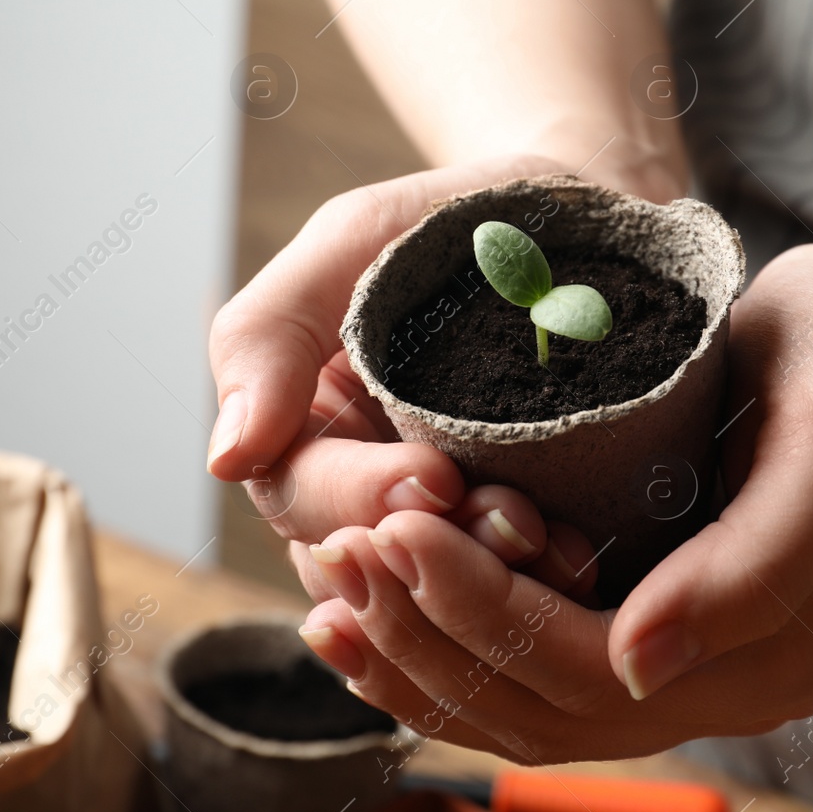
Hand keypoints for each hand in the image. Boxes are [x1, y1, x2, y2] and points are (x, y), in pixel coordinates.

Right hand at [206, 154, 625, 593]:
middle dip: (435, 553)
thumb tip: (226, 459)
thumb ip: (272, 329)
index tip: (437, 479)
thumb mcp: (355, 238)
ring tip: (559, 548)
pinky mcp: (514, 541)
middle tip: (516, 523)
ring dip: (489, 587)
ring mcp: (436, 525)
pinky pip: (504, 596)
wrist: (585, 215)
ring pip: (428, 596)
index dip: (359, 499)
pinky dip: (539, 591)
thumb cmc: (455, 217)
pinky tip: (585, 564)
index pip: (298, 493)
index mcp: (305, 426)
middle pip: (363, 565)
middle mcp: (360, 488)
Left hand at [294, 223, 812, 760]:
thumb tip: (642, 662)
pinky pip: (532, 661)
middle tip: (335, 558)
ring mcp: (682, 652)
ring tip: (325, 590)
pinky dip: (446, 640)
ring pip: (524, 702)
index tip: (394, 528)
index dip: (485, 616)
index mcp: (774, 656)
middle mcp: (722, 677)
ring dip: (418, 655)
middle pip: (544, 707)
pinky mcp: (644, 608)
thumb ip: (755, 565)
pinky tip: (372, 601)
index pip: (596, 677)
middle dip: (427, 640)